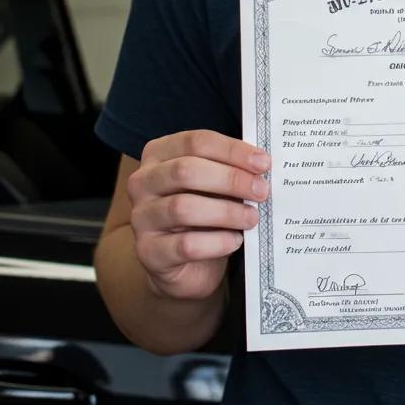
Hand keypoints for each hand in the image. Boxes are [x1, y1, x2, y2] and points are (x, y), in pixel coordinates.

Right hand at [127, 130, 270, 301]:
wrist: (184, 263)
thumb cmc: (204, 211)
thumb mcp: (215, 184)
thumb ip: (231, 169)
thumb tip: (263, 164)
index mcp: (159, 154)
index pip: (196, 142)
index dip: (232, 150)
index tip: (263, 163)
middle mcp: (142, 182)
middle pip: (186, 171)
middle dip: (231, 179)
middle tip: (262, 190)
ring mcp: (141, 218)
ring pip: (183, 208)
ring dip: (226, 212)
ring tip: (252, 217)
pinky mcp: (148, 253)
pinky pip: (185, 245)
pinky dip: (216, 242)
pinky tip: (235, 240)